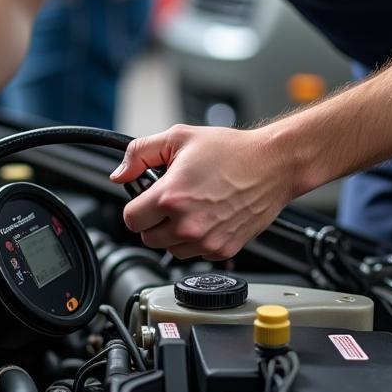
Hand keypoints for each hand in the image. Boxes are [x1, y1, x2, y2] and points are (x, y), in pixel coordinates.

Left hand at [109, 124, 293, 260]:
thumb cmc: (231, 151)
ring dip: (174, 232)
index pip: (130, 219)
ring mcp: (205, 240)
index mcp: (170, 197)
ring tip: (193, 206)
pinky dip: (196, 239)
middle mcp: (186, 224)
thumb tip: (119, 174)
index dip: (137, 205)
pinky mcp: (222, 250)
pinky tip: (208, 216)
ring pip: (170, 249)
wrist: (272, 165)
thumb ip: (139, 154)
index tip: (147, 198)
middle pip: (147, 237)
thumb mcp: (178, 138)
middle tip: (172, 200)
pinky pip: (195, 253)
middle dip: (154, 219)